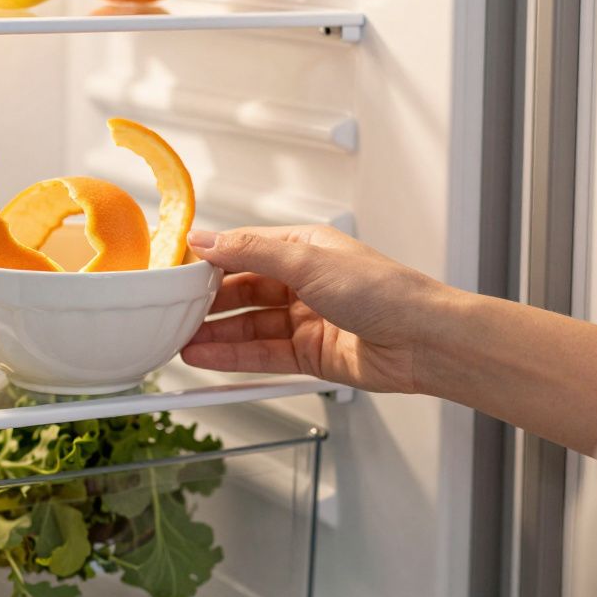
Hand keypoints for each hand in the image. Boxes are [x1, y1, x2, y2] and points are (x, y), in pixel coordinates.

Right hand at [182, 225, 457, 393]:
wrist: (425, 341)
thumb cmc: (386, 292)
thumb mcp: (308, 261)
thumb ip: (251, 252)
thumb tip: (207, 238)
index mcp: (304, 248)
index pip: (243, 249)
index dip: (209, 259)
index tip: (175, 269)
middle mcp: (303, 282)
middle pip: (242, 290)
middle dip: (206, 302)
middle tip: (171, 310)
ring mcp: (306, 320)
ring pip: (248, 326)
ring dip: (214, 333)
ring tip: (178, 339)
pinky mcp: (310, 356)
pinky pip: (261, 355)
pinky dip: (231, 357)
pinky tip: (205, 358)